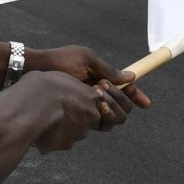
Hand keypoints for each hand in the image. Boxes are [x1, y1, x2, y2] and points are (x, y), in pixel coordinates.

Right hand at [21, 71, 111, 153]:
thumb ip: (70, 88)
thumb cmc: (42, 86)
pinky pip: (63, 141)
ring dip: (66, 128)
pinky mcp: (67, 144)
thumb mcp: (60, 76)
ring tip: (48, 121)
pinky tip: (43, 129)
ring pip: (76, 132)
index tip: (71, 100)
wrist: (30, 106)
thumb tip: (66, 91)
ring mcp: (80, 132)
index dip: (82, 102)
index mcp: (90, 95)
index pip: (94, 102)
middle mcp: (90, 115)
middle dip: (78, 118)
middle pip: (89, 119)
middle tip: (60, 111)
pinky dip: (55, 137)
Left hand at [28, 45, 151, 110]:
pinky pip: (101, 124)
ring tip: (96, 93)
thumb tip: (130, 77)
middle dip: (122, 98)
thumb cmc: (59, 62)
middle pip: (122, 106)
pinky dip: (104, 115)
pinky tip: (96, 105)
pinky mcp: (81, 117)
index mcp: (99, 78)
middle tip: (104, 87)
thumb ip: (107, 70)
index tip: (146, 103)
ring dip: (113, 106)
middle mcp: (96, 95)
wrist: (37, 70)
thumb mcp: (85, 60)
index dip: (136, 96)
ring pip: (114, 117)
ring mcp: (89, 106)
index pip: (124, 90)